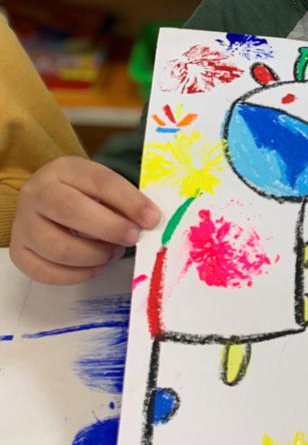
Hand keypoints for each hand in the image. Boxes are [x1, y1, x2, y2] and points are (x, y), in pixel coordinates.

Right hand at [10, 156, 160, 284]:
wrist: (44, 203)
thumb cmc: (81, 195)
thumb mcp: (100, 187)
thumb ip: (122, 202)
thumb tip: (149, 222)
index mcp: (63, 170)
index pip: (99, 182)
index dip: (129, 202)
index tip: (152, 219)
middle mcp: (37, 194)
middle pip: (72, 211)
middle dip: (110, 228)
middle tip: (133, 238)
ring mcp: (24, 224)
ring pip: (58, 247)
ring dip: (94, 256)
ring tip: (113, 253)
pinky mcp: (19, 252)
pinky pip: (46, 272)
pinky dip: (77, 275)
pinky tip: (95, 267)